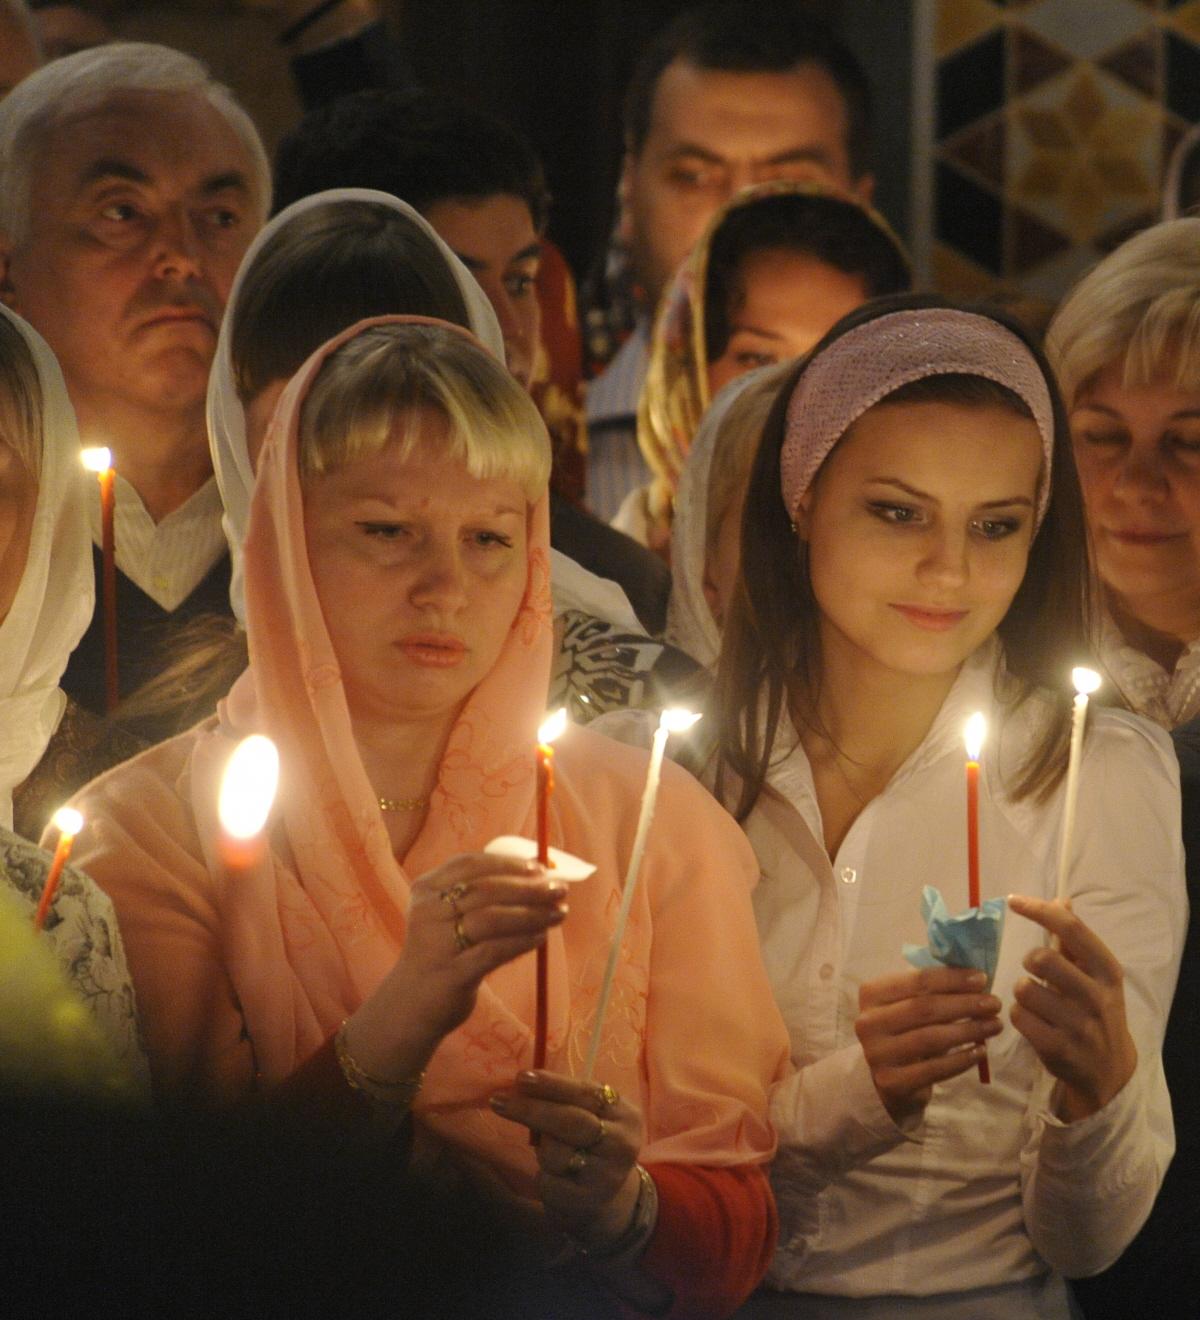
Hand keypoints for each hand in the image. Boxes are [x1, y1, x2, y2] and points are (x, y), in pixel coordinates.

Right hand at [346, 853, 567, 1081]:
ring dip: (531, 913)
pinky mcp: (451, 974)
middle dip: (529, 887)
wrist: (412, 1004)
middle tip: (559, 889)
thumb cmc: (443, 952)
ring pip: (491, 918)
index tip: (540, 868)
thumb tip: (538, 874)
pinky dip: (521, 942)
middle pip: (486, 890)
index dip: (508, 863)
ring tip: (558, 913)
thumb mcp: (450, 916)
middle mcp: (428, 912)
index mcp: (426, 889)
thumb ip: (483, 895)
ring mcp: (437, 943)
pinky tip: (541, 937)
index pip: (470, 864)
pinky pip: (493, 952)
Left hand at [490, 1071, 642, 1243]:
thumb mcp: (590, 1117)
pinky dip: (543, 1177)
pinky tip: (556, 1178)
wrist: (606, 1199)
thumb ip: (566, 1100)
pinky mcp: (587, 1203)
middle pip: (571, 1121)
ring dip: (543, 1150)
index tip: (521, 1077)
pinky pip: (549, 1182)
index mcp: (626, 1115)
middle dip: (532, 1109)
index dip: (553, 1085)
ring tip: (551, 1153)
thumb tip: (522, 1083)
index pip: (587, 1093)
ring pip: (556, 1154)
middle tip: (499, 1100)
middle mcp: (622, 1145)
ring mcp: (606, 1177)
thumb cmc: (590, 1145)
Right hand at [856, 967, 1002, 1122]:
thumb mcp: (909, 1004)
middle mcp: (869, 1022)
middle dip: (964, 1004)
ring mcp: (878, 1054)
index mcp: (872, 993)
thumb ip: (932, 989)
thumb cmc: (905, 1030)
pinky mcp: (892, 1082)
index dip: (952, 979)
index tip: (982, 979)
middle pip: (924, 1008)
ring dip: (968, 1030)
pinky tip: (980, 1051)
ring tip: (994, 1025)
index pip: (917, 981)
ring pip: (930, 1038)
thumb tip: (975, 977)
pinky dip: (961, 1059)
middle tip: (994, 1003)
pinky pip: (934, 1069)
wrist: (887, 1078)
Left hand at [1007, 895, 1136, 1120]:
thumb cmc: (1096, 1012)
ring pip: (1024, 989)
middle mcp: (1097, 997)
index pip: (1071, 930)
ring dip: (1023, 993)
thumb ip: (1075, 941)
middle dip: (1030, 962)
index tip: (1012, 901)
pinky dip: (1018, 1015)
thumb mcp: (1096, 977)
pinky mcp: (1058, 1048)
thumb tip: (1062, 900)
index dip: (1039, 911)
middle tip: (1036, 972)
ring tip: (1037, 1003)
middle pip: (1042, 958)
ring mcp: (1079, 1025)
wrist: (1109, 1070)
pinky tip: (1033, 1022)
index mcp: (1107, 972)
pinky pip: (1018, 1017)